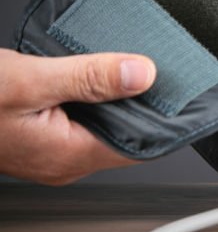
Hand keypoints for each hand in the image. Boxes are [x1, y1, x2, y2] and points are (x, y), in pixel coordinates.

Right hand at [0, 49, 155, 184]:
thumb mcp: (29, 79)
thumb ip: (87, 78)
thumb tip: (142, 75)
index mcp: (68, 155)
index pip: (139, 146)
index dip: (160, 118)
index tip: (174, 90)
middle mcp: (62, 162)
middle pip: (123, 136)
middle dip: (137, 104)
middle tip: (148, 69)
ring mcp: (50, 154)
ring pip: (101, 129)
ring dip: (111, 101)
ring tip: (118, 70)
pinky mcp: (39, 141)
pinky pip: (79, 124)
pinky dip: (89, 101)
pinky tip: (86, 79)